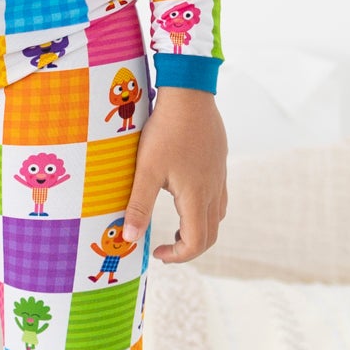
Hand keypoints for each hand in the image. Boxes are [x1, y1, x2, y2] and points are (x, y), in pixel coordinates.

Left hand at [123, 86, 227, 264]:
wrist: (189, 94)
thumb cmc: (165, 131)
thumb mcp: (146, 170)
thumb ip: (138, 205)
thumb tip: (129, 239)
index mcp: (196, 196)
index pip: (197, 242)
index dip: (178, 255)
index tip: (156, 251)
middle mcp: (213, 189)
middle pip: (211, 234)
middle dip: (189, 247)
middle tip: (165, 247)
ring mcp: (219, 175)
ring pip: (217, 215)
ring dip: (199, 228)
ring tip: (176, 226)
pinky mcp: (219, 162)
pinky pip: (218, 196)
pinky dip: (204, 209)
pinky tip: (186, 195)